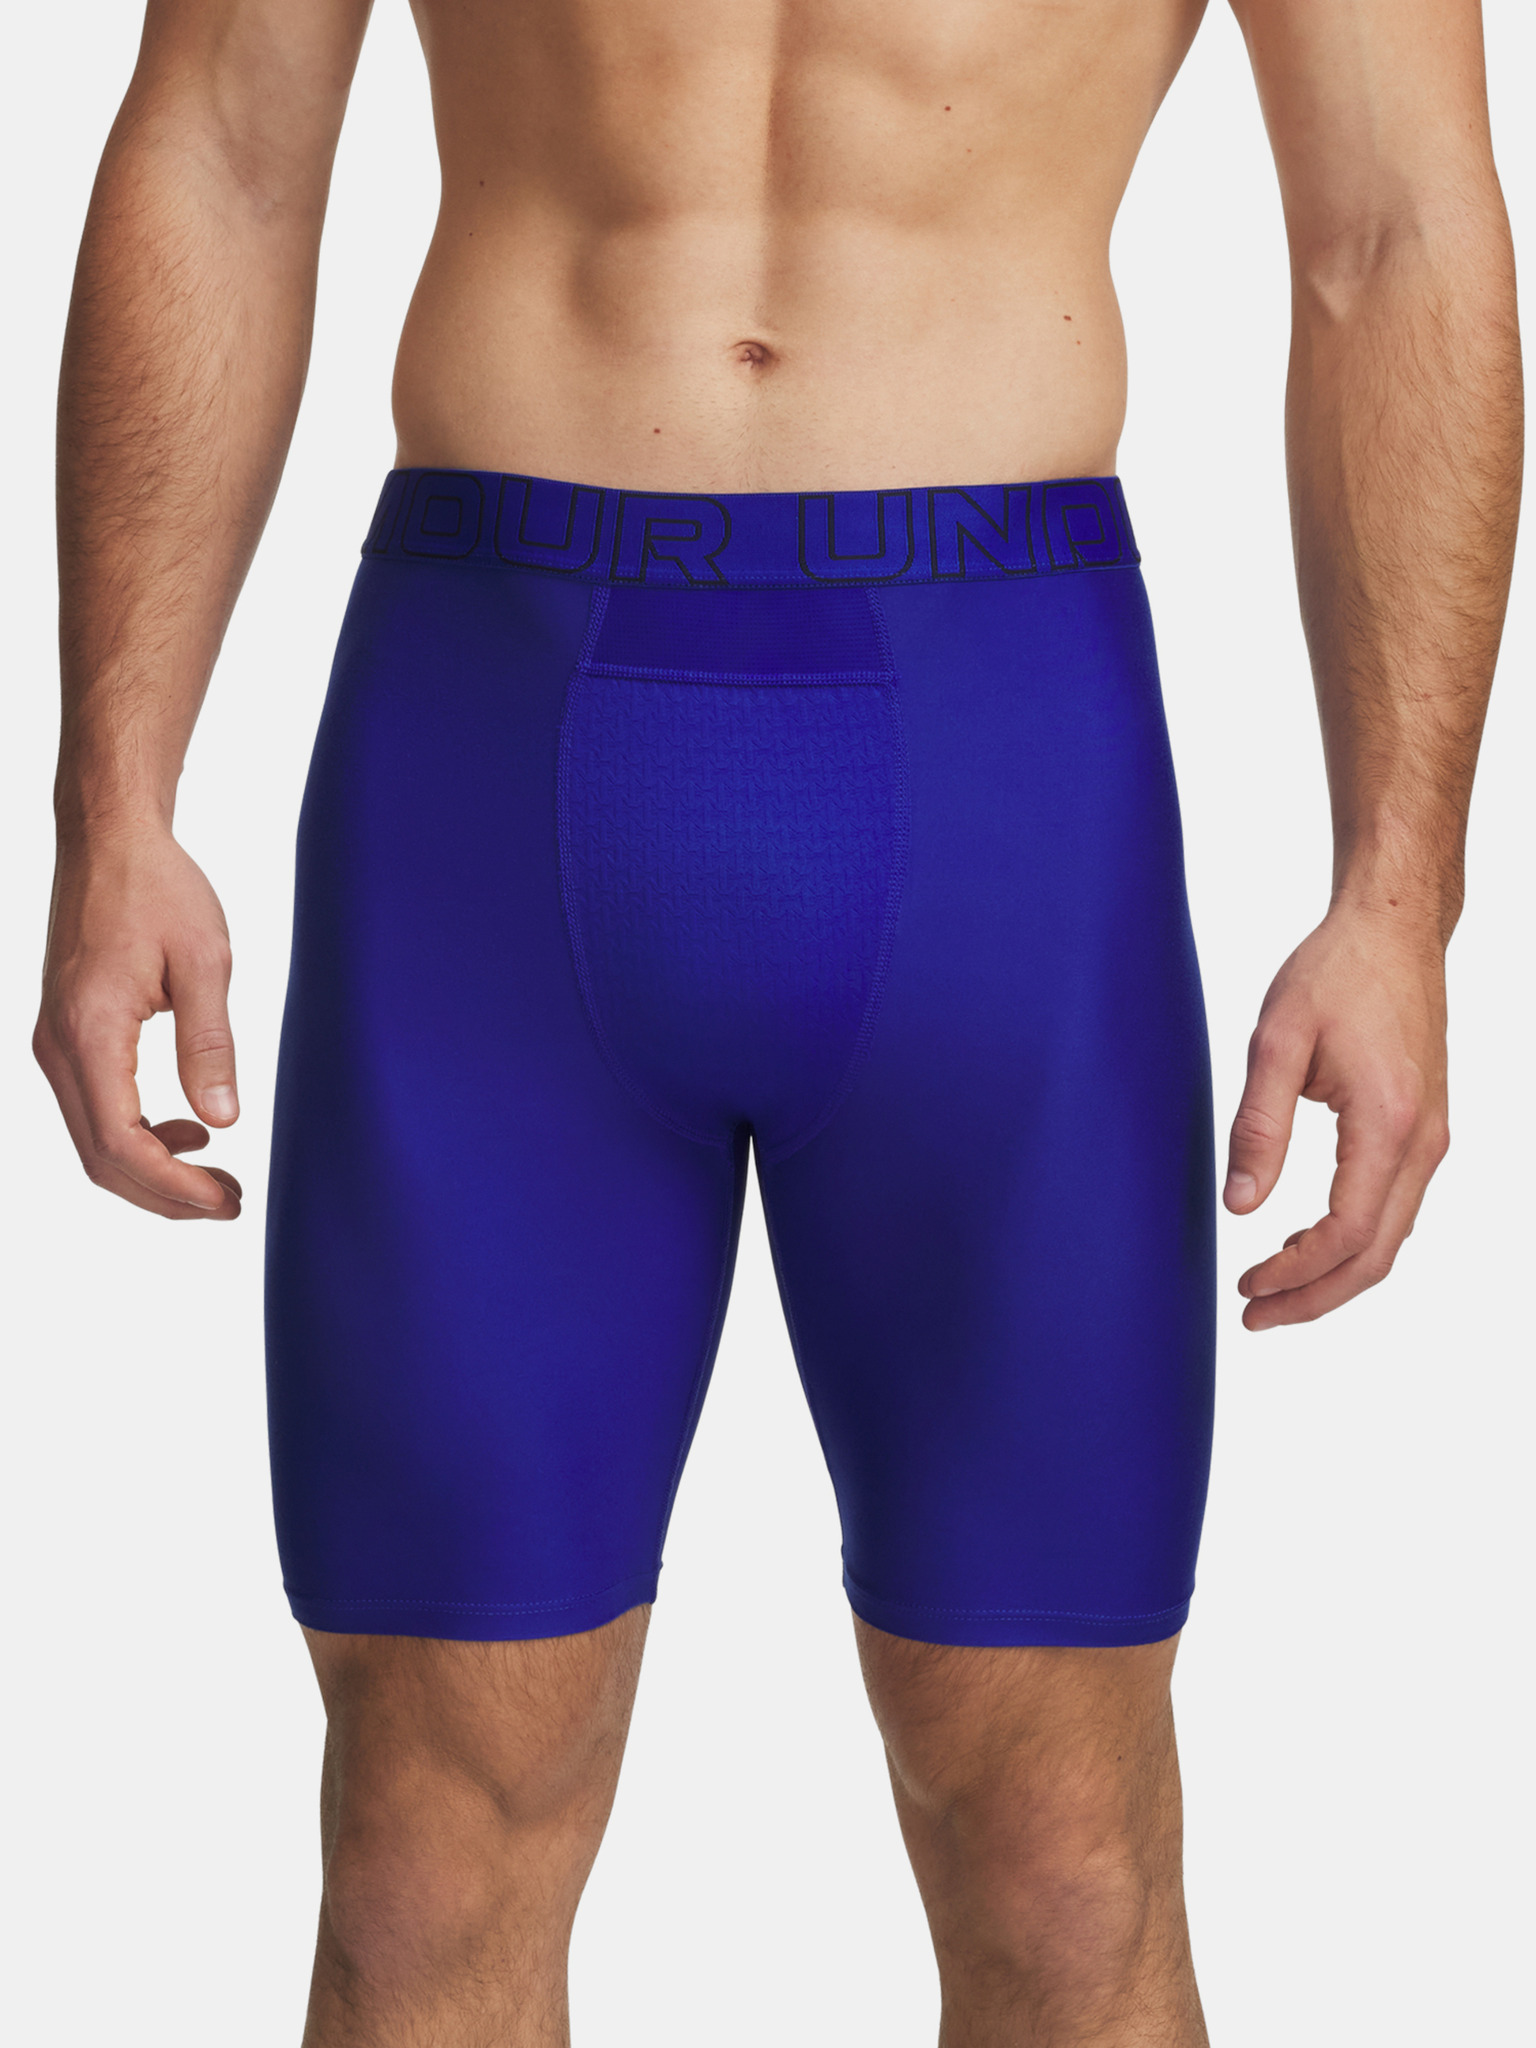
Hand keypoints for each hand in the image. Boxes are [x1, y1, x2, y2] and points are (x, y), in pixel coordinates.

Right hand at [35, 825, 242, 1219]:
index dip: (175, 1187)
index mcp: (90, 1033)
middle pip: (101, 1158)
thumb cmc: (158, 889)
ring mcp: (57, 1043)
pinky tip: (188, 1129)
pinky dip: (137, 1135)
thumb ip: (210, 1044)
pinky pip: (94, 1108)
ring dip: (153, 1171)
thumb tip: (222, 1120)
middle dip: (165, 1195)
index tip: (228, 1200)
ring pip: (94, 1140)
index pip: (122, 1143)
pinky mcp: (67, 1035)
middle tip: (232, 1204)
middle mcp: (59, 1047)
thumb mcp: (204, 962)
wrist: (110, 840)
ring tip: (218, 1179)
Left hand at [1223, 908, 1450, 1329]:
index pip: (1348, 1231)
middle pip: (1377, 1254)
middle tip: (1253, 1316)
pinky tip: (1307, 1244)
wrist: (1393, 930)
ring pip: (1391, 1237)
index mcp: (1388, 1121)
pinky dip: (1354, 1242)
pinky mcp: (1425, 1130)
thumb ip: (1258, 1126)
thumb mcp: (1275, 1040)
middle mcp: (1424, 1140)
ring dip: (1334, 1275)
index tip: (1246, 1286)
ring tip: (1271, 1289)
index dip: (1297, 1272)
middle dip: (1315, 1298)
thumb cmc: (1335, 973)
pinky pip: (1395, 1208)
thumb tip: (1239, 1207)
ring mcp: (1431, 1138)